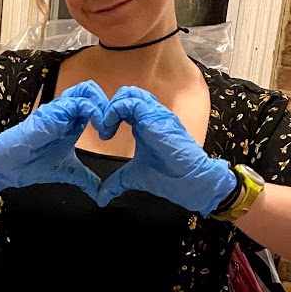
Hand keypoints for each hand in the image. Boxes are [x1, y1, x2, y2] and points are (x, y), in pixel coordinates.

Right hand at [0, 81, 107, 198]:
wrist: (11, 166)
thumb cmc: (33, 164)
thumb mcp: (69, 172)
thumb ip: (86, 179)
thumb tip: (99, 192)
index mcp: (72, 122)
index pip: (95, 104)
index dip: (108, 114)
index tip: (111, 135)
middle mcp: (67, 112)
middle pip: (92, 91)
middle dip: (107, 106)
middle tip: (110, 128)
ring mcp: (60, 109)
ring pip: (87, 90)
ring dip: (102, 106)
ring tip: (105, 128)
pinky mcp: (54, 112)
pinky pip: (80, 103)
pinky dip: (95, 113)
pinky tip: (99, 130)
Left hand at [95, 87, 238, 214]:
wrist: (188, 180)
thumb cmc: (168, 176)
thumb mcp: (133, 177)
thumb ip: (116, 182)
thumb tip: (101, 197)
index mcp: (145, 124)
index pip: (124, 107)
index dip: (110, 117)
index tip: (104, 136)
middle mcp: (150, 115)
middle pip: (125, 95)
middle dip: (108, 109)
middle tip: (103, 130)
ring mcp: (154, 114)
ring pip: (128, 94)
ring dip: (110, 109)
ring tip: (105, 129)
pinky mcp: (155, 116)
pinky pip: (130, 102)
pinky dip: (114, 111)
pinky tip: (109, 128)